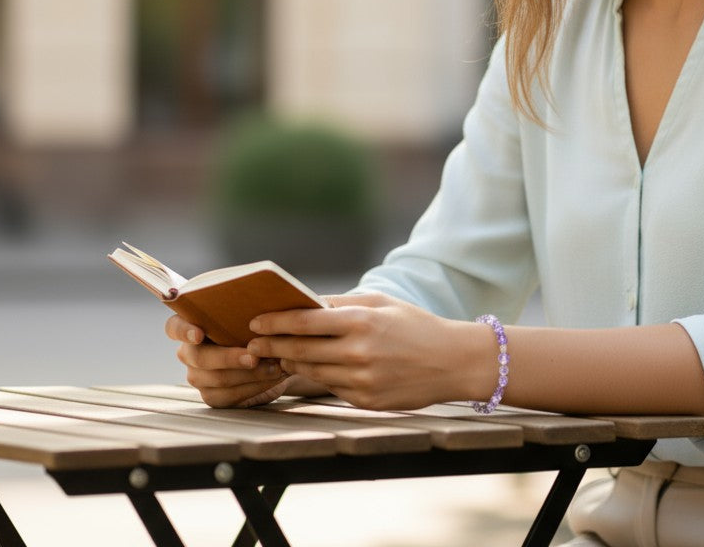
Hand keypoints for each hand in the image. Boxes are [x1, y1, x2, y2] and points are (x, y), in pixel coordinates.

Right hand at [164, 313, 302, 407]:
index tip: (199, 334)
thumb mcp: (254, 313)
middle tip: (254, 356)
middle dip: (229, 357)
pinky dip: (253, 387)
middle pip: (200, 357)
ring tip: (273, 366)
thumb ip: (246, 308)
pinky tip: (270, 378)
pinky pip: (227, 396)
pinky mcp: (212, 396)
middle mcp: (189, 352)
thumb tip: (258, 298)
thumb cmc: (260, 328)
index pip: (174, 326)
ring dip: (248, 374)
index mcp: (192, 325)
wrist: (273, 355)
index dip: (183, 330)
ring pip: (216, 378)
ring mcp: (198, 376)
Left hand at [247, 292, 489, 410]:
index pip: (304, 322)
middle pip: (300, 350)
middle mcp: (358, 353)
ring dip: (290, 362)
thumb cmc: (415, 325)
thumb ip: (344, 303)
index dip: (275, 322)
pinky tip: (311, 368)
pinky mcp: (365, 401)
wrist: (452, 361)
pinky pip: (331, 388)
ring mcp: (361, 381)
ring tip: (279, 354)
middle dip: (272, 345)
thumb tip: (307, 303)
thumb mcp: (382, 303)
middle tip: (252, 342)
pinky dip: (319, 376)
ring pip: (311, 372)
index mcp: (361, 322)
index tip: (255, 321)